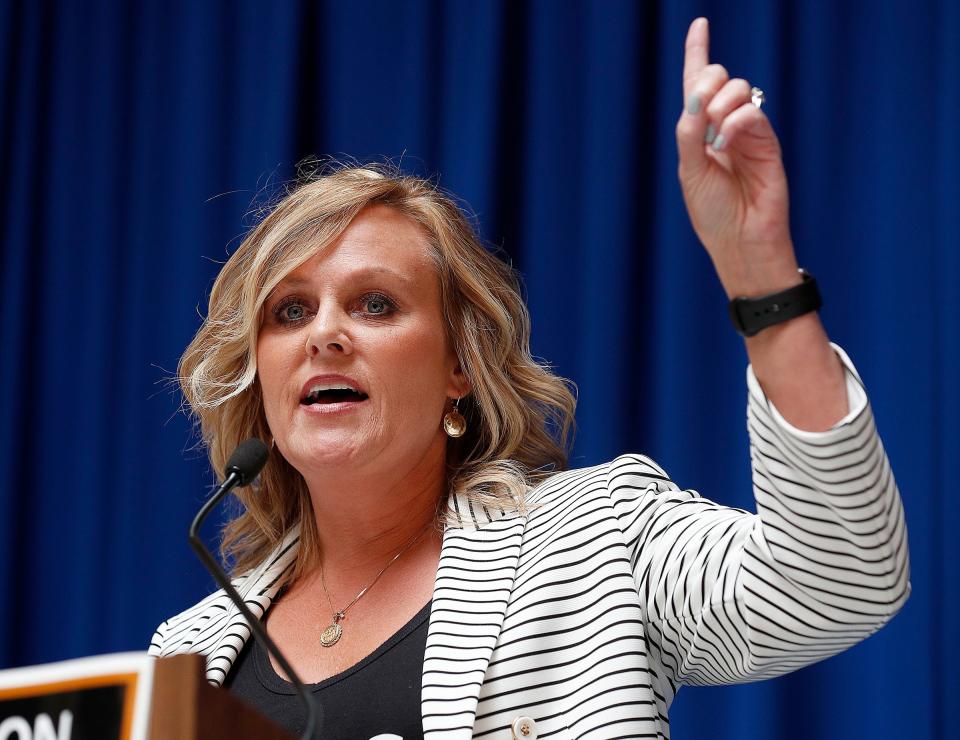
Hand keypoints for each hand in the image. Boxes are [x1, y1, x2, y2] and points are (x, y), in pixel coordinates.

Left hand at [676, 17, 799, 298]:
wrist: (740, 243)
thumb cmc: (712, 214)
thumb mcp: (689, 171)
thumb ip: (689, 133)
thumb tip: (695, 97)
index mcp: (700, 134)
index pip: (697, 84)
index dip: (698, 52)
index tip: (700, 23)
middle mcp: (724, 127)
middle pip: (718, 78)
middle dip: (705, 86)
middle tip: (700, 119)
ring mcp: (748, 133)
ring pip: (738, 89)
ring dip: (719, 106)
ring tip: (715, 140)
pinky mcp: (768, 142)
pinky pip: (753, 112)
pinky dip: (735, 122)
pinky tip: (726, 143)